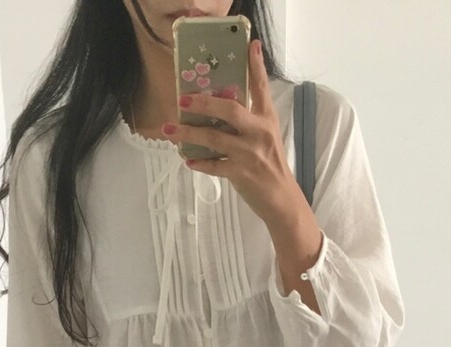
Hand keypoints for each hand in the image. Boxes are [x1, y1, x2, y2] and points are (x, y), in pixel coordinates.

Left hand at [162, 40, 304, 229]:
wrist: (281, 198)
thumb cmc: (270, 164)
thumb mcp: (267, 135)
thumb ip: (250, 118)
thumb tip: (222, 102)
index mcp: (267, 119)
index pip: (261, 87)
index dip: (256, 65)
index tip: (251, 44)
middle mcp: (259, 132)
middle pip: (230, 110)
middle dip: (204, 102)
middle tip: (183, 99)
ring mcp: (249, 153)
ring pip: (214, 138)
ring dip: (188, 133)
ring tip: (169, 129)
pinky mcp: (240, 173)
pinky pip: (213, 165)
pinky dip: (199, 162)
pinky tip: (187, 158)